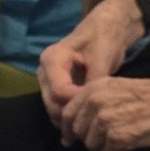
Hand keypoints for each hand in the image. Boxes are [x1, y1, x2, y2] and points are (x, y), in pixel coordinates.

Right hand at [37, 4, 136, 126]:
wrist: (105, 30)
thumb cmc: (103, 39)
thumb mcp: (101, 58)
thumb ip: (94, 82)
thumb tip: (91, 106)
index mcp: (52, 59)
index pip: (59, 92)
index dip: (77, 102)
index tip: (97, 105)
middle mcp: (44, 71)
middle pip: (52, 104)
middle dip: (73, 115)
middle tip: (96, 119)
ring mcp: (48, 81)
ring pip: (53, 109)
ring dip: (71, 118)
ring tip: (93, 120)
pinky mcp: (55, 88)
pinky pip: (58, 107)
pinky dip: (71, 115)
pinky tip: (87, 117)